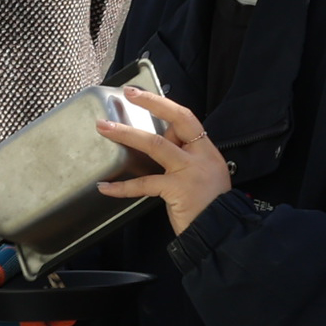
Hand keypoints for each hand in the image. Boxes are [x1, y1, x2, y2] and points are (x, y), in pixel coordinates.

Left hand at [99, 87, 235, 236]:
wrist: (221, 232)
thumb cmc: (209, 207)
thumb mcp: (204, 176)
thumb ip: (185, 160)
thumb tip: (160, 144)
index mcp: (206, 151)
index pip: (186, 119)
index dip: (163, 104)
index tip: (141, 94)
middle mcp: (200, 156)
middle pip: (175, 120)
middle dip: (151, 103)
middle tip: (128, 93)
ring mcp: (189, 171)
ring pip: (156, 144)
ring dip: (127, 135)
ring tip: (104, 128)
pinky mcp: (177, 190)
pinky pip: (144, 184)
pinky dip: (122, 187)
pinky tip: (105, 187)